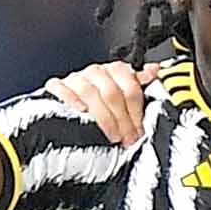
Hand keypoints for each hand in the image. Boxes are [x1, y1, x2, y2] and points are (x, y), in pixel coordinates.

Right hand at [44, 61, 160, 145]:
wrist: (69, 112)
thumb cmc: (100, 105)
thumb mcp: (123, 96)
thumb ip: (137, 84)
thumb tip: (155, 71)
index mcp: (115, 71)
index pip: (130, 87)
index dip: (136, 112)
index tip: (138, 131)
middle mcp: (96, 72)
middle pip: (112, 92)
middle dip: (122, 120)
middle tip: (127, 138)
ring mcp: (75, 78)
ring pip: (89, 92)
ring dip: (103, 117)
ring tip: (110, 136)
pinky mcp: (56, 86)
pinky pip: (60, 87)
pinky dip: (70, 98)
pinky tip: (79, 110)